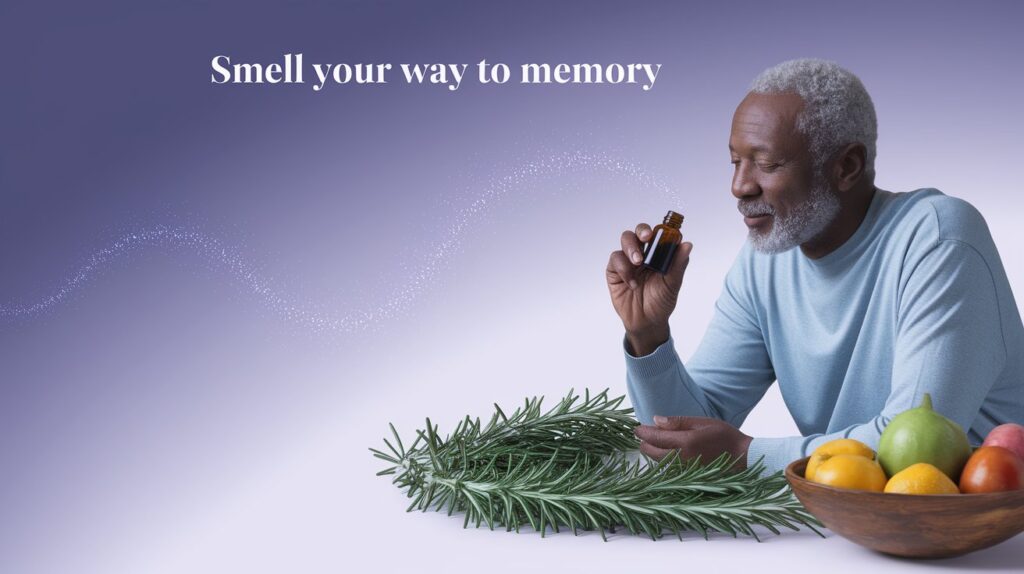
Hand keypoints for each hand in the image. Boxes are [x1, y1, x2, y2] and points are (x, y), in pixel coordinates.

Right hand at [606, 223, 692, 355]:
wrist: (646, 322)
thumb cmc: (661, 302)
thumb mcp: (672, 284)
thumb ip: (678, 264)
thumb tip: (687, 245)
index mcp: (659, 254)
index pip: (658, 234)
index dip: (660, 229)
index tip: (664, 231)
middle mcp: (643, 254)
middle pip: (638, 232)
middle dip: (641, 231)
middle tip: (646, 238)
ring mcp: (628, 261)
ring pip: (625, 240)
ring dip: (631, 248)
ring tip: (637, 262)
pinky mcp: (615, 270)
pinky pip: (615, 259)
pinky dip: (623, 268)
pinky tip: (632, 283)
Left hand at [634, 416, 752, 470]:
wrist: (742, 458)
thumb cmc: (724, 436)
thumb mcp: (702, 422)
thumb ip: (677, 422)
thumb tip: (655, 420)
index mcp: (686, 443)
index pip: (655, 438)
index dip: (643, 433)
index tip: (637, 428)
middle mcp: (682, 459)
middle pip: (652, 453)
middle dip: (644, 444)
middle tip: (642, 434)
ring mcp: (684, 471)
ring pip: (659, 463)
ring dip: (652, 452)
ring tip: (653, 442)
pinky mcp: (688, 477)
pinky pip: (668, 469)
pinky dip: (662, 460)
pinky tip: (665, 453)